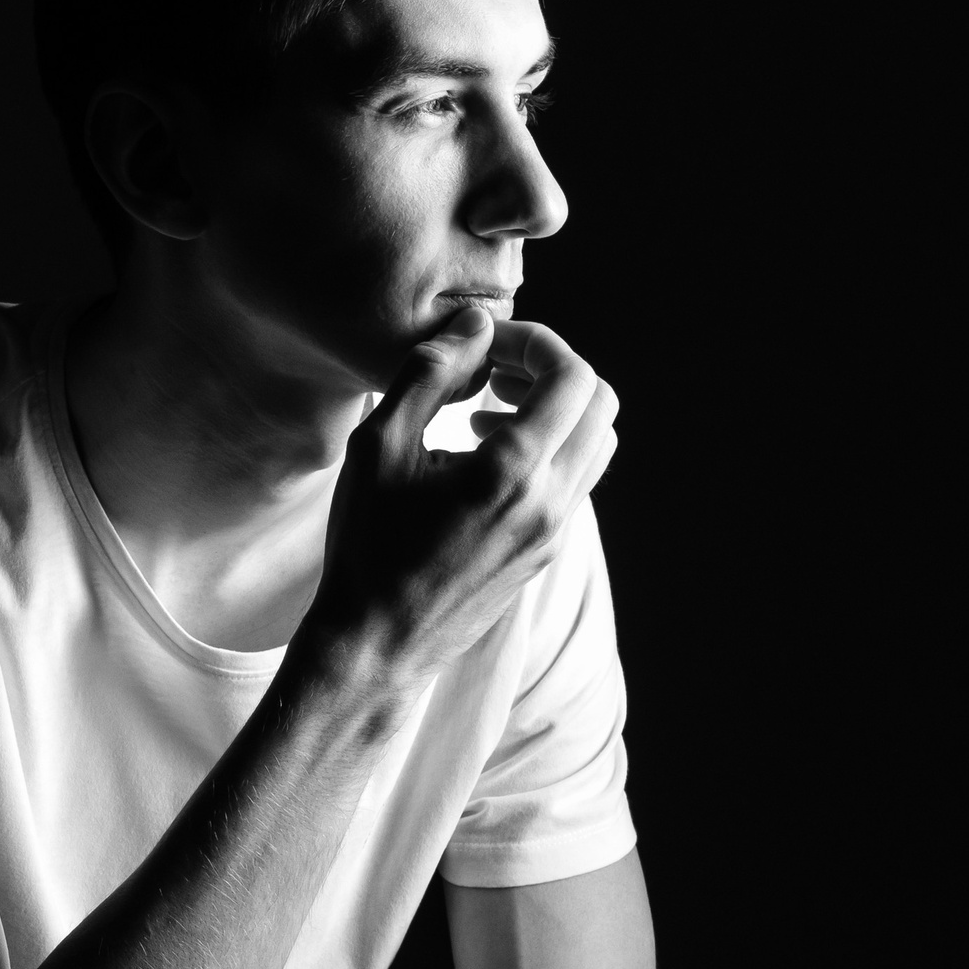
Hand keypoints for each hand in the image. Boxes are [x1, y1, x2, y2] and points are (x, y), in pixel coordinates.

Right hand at [302, 308, 618, 693]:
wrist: (376, 643)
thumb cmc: (368, 544)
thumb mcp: (379, 445)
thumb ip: (430, 373)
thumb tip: (476, 325)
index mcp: (514, 471)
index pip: (573, 377)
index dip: (535, 343)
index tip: (485, 347)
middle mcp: (550, 503)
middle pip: (600, 405)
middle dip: (553, 373)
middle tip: (494, 375)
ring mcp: (554, 533)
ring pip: (596, 445)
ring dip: (556, 413)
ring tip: (489, 414)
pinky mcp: (546, 553)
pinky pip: (575, 482)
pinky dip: (549, 451)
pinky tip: (486, 459)